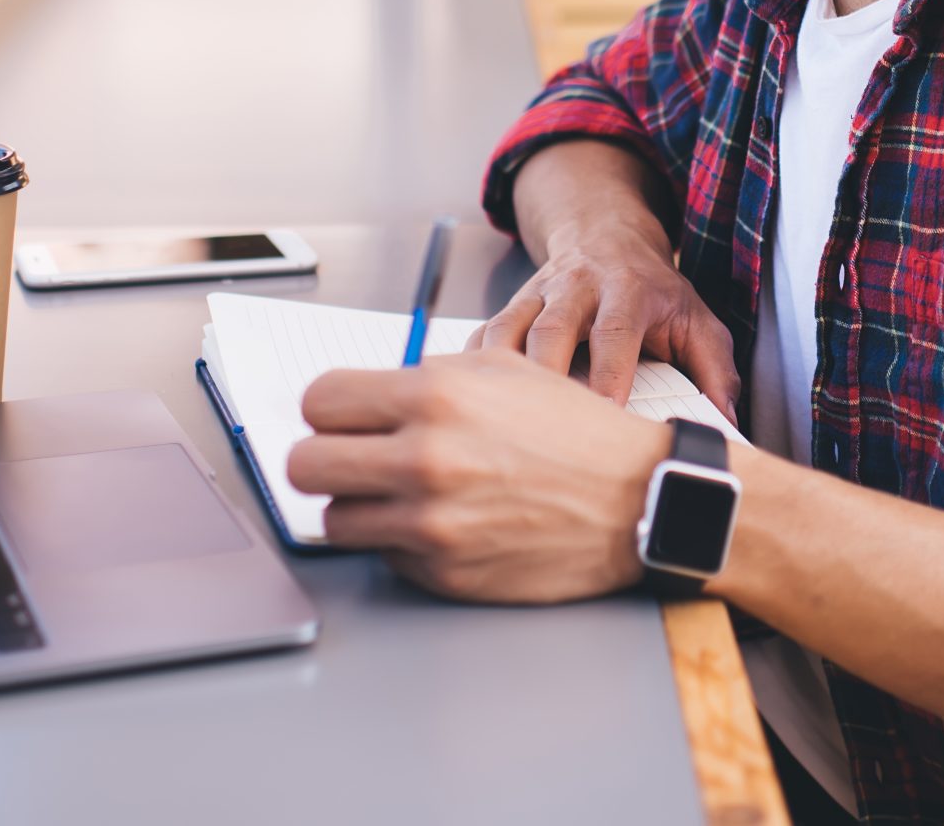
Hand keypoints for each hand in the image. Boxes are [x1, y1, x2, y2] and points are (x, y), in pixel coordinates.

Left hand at [285, 350, 669, 602]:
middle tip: (351, 461)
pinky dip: (405, 542)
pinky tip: (448, 523)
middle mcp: (424, 459)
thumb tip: (361, 397)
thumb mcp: (504, 369)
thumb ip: (424, 376)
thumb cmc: (574, 431)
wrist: (639, 499)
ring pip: (336, 520)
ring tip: (401, 495)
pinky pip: (387, 556)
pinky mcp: (444, 574)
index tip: (344, 419)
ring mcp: (431, 524)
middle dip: (325, 460)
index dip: (329, 410)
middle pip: (304, 466)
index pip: (318, 401)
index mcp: (434, 396)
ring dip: (361, 507)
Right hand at [471, 217, 739, 418]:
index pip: (615, 331)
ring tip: (496, 421)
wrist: (606, 236)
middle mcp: (577, 288)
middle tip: (542, 428)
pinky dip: (471, 368)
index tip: (606, 415)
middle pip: (551, 329)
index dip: (608, 373)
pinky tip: (469, 403)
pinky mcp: (510, 307)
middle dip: (545, 376)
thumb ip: (715, 370)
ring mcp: (537, 295)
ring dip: (499, 375)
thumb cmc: (655, 292)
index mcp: (628, 290)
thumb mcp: (696, 319)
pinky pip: (481, 337)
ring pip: (507, 331)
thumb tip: (726, 423)